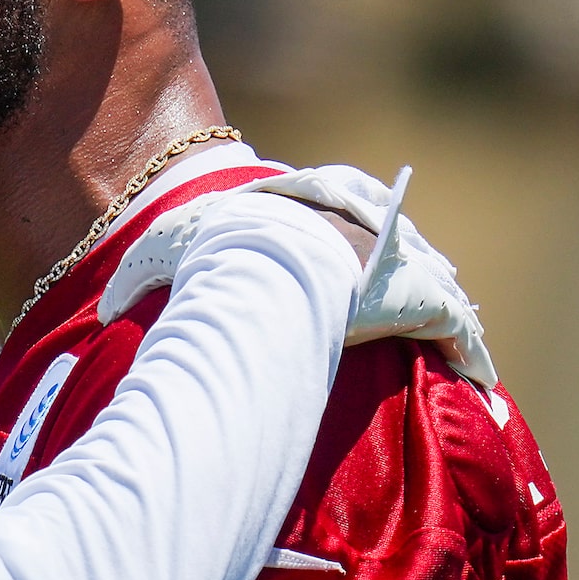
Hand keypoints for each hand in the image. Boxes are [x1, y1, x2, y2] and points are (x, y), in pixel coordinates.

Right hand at [99, 164, 495, 387]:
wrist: (260, 265)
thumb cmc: (210, 253)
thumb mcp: (161, 256)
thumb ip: (137, 280)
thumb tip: (99, 313)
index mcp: (312, 202)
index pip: (345, 209)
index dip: (356, 236)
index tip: (368, 265)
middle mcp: (364, 224)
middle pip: (399, 245)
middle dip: (415, 271)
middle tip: (427, 295)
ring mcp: (399, 258)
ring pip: (433, 284)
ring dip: (446, 311)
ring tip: (461, 348)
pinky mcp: (422, 294)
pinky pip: (454, 324)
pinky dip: (467, 350)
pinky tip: (479, 376)